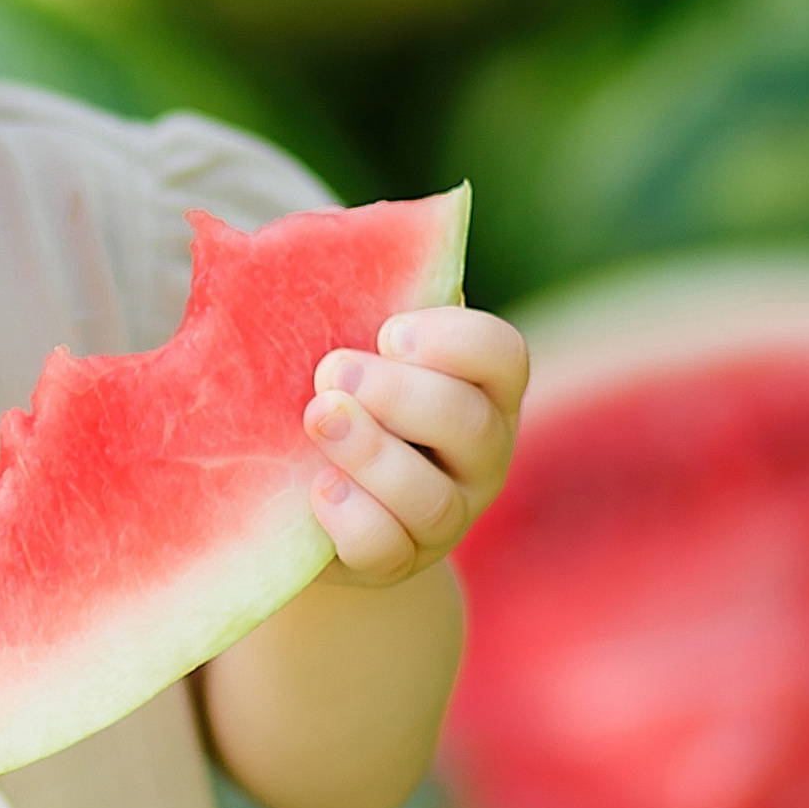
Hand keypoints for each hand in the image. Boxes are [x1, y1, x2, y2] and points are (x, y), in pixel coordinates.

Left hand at [303, 306, 527, 586]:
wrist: (305, 497)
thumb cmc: (338, 393)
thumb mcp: (351, 346)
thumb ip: (353, 301)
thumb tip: (320, 244)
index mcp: (481, 388)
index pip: (503, 356)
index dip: (454, 341)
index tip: (390, 332)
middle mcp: (480, 454)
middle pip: (470, 426)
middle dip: (400, 395)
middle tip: (333, 371)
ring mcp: (446, 516)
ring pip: (432, 497)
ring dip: (372, 453)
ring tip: (318, 418)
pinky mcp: (398, 562)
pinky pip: (387, 548)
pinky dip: (351, 517)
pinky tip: (317, 487)